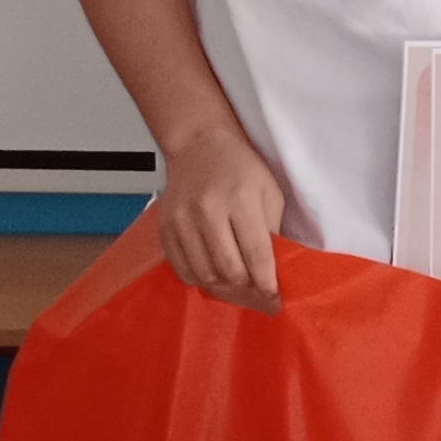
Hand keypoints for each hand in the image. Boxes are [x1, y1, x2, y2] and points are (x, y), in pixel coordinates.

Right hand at [151, 121, 287, 311]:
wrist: (199, 145)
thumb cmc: (241, 168)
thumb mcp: (269, 192)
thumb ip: (272, 231)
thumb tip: (273, 272)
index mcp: (240, 198)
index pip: (256, 253)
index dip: (267, 281)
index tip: (275, 295)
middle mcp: (207, 210)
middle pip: (229, 269)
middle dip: (248, 288)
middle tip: (258, 292)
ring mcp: (182, 220)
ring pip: (205, 274)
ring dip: (225, 287)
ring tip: (238, 284)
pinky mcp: (165, 229)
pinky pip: (182, 270)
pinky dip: (200, 280)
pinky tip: (214, 274)